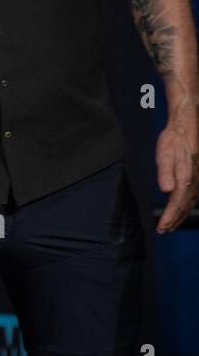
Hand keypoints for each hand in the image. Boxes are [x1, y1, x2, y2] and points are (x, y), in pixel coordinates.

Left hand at [155, 107, 198, 232]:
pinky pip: (193, 196)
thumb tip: (166, 190)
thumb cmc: (174, 138)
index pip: (177, 202)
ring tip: (171, 225)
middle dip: (175, 220)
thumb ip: (166, 172)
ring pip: (190, 202)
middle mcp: (195, 180)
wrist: (187, 125)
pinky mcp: (197, 175)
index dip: (170, 217)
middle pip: (185, 206)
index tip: (161, 227)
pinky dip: (186, 206)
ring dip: (180, 215)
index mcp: (186, 176)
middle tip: (164, 231)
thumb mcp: (165, 153)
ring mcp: (198, 178)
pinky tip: (181, 209)